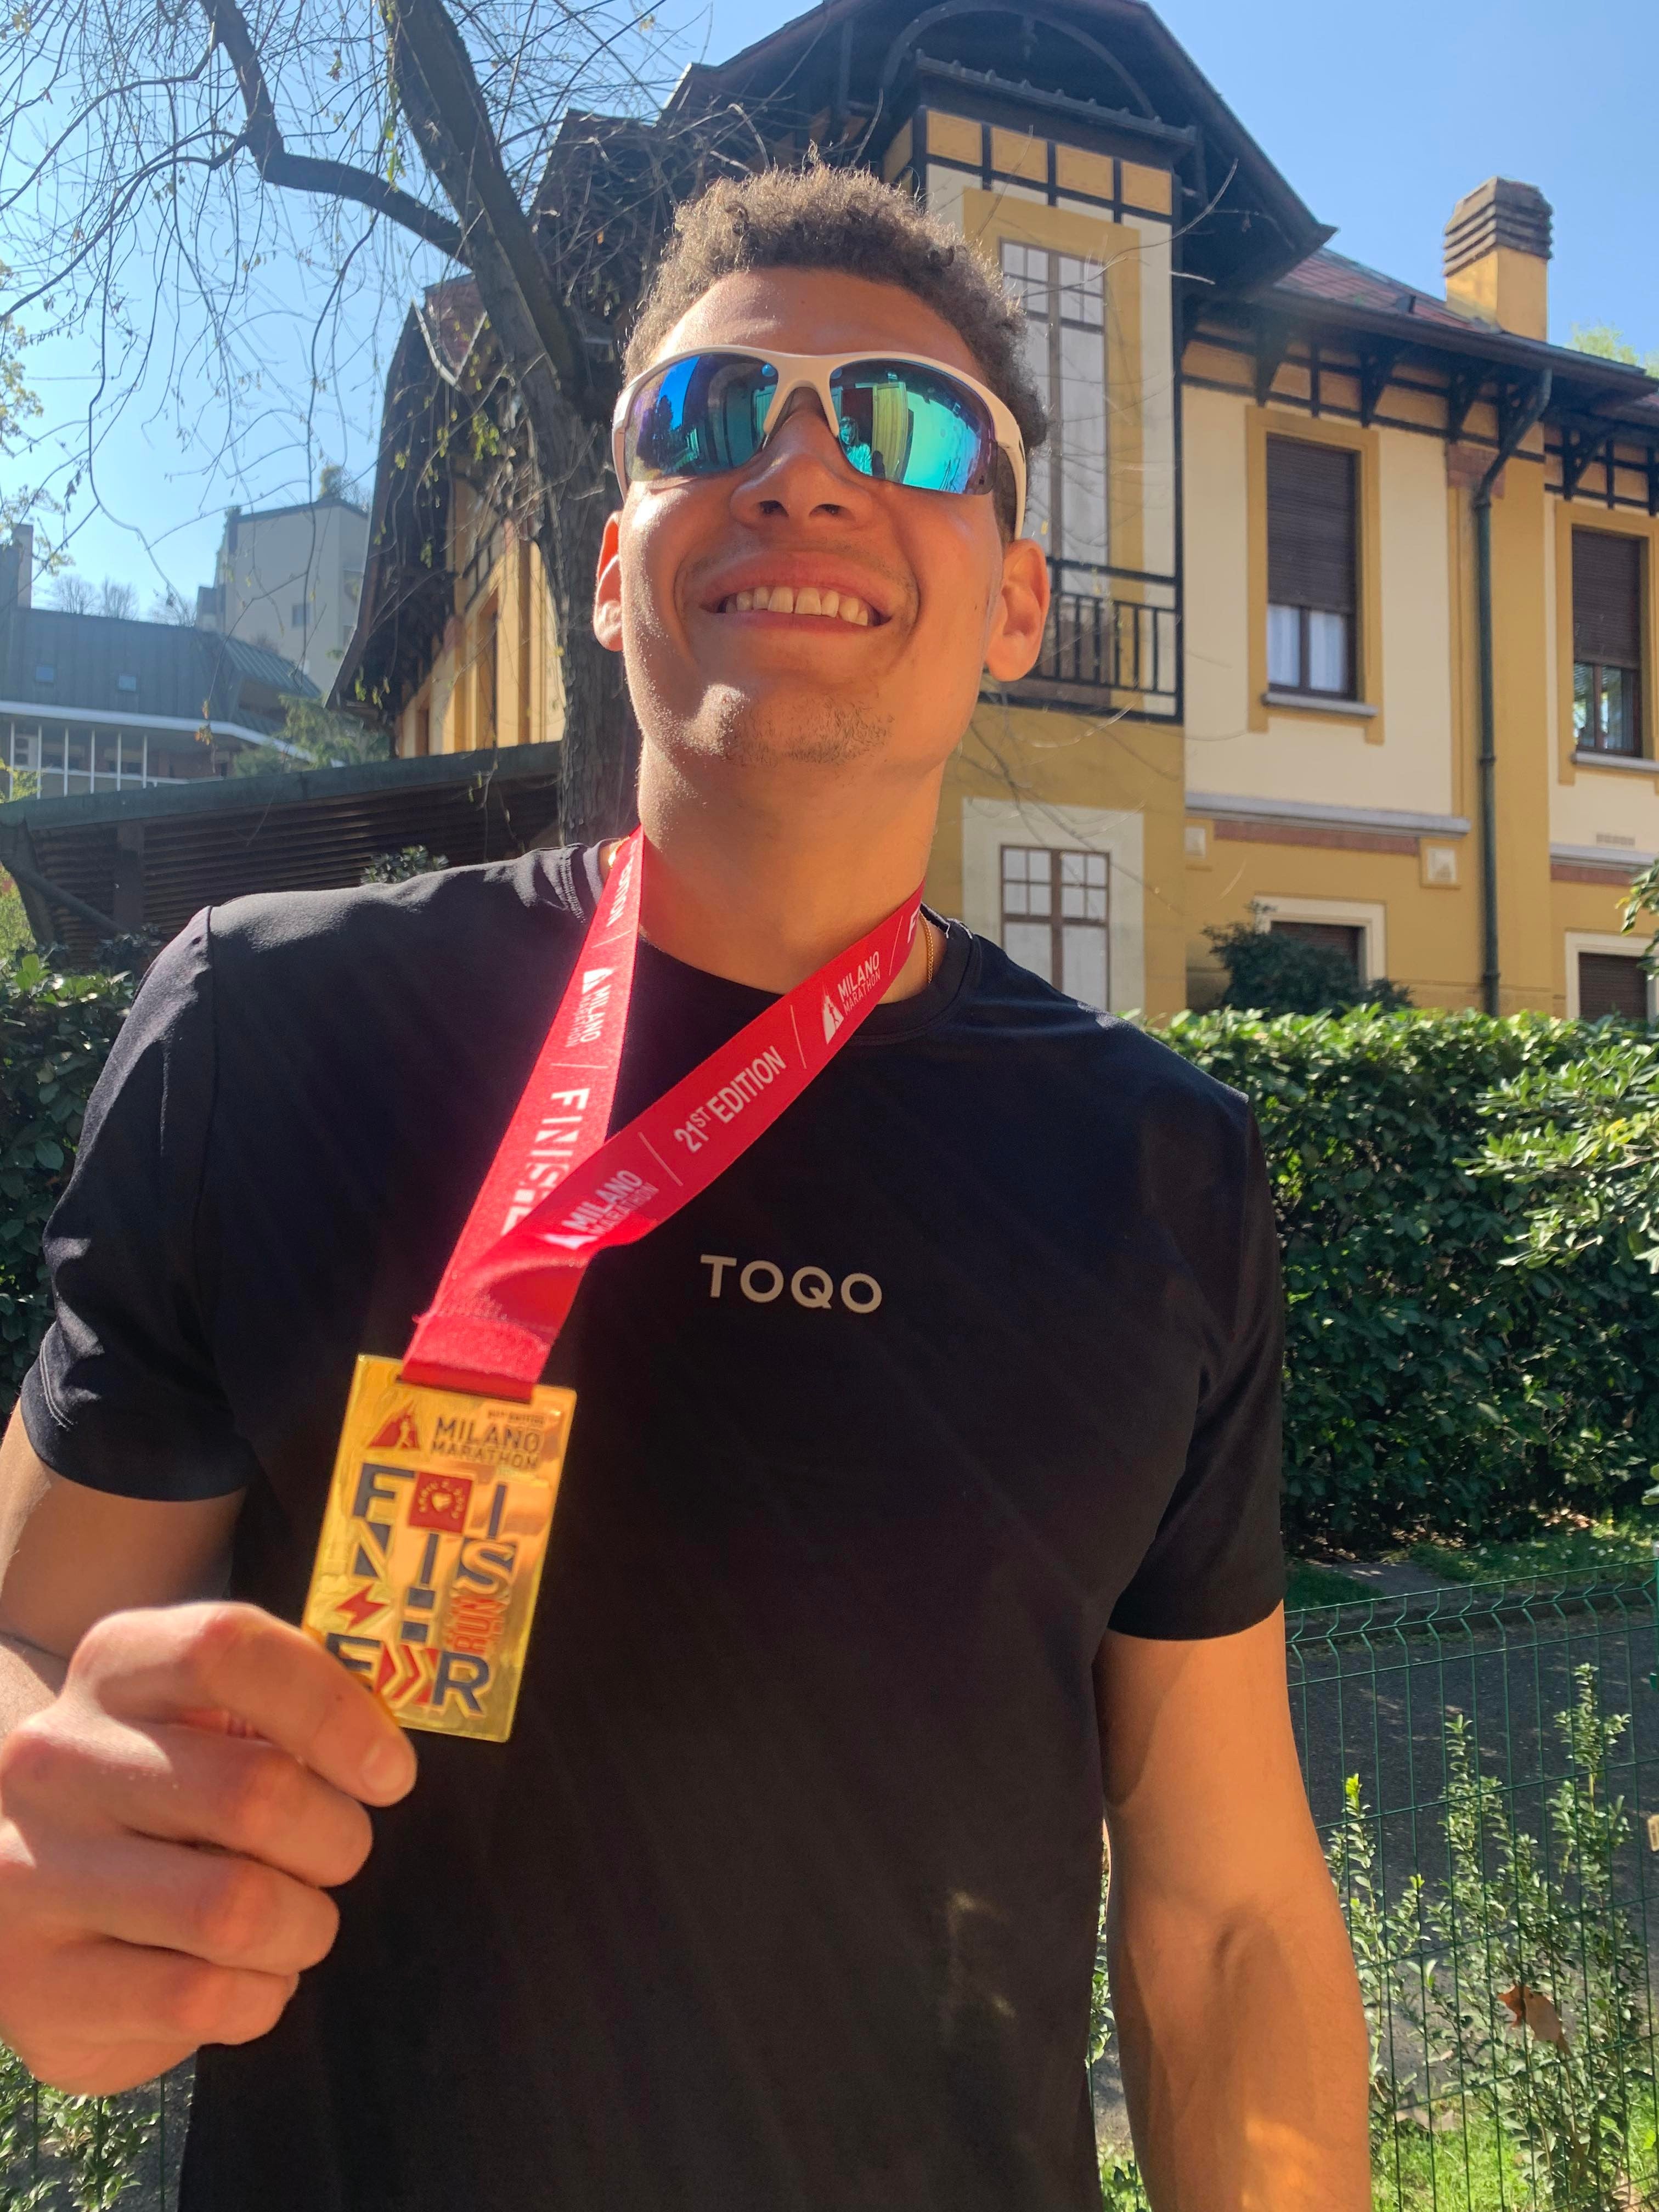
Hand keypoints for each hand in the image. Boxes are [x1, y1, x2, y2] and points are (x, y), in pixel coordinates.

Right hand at [0, 1601, 415, 2092]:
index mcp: (114, 1668)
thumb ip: (289, 1712)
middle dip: (334, 1840)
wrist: (28, 1893)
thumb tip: (382, 1754)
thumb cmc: (163, 1796)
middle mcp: (55, 1759)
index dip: (332, 1709)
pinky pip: (200, 1998)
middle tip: (332, 1856)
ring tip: (292, 1923)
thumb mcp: (209, 1723)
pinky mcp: (36, 1986)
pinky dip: (257, 1997)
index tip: (390, 1771)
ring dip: (302, 1927)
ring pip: (235, 1909)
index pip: (228, 1651)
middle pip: (256, 1793)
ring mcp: (31, 1873)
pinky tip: (243, 1980)